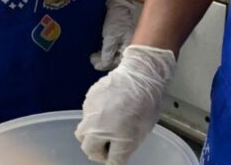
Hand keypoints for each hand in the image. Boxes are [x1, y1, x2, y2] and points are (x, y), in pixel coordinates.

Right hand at [76, 45, 175, 164]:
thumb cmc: (147, 103)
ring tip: (108, 124)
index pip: (110, 161)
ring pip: (84, 131)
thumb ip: (126, 147)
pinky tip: (108, 108)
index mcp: (117, 138)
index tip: (116, 157)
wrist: (140, 74)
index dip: (113, 161)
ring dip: (93, 133)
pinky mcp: (87, 99)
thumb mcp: (142, 130)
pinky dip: (95, 116)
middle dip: (97, 150)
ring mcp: (90, 112)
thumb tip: (116, 155)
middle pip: (88, 148)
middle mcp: (98, 127)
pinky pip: (87, 114)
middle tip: (108, 145)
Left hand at [90, 0, 135, 70]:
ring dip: (104, 56)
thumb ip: (107, 54)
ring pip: (114, 55)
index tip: (94, 63)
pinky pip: (114, 49)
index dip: (104, 65)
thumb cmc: (116, 21)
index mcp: (129, 48)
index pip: (116, 63)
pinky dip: (106, 51)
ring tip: (94, 55)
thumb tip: (101, 66)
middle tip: (92, 58)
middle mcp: (129, 48)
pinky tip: (100, 50)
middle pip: (116, 60)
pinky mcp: (122, 40)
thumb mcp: (110, 38)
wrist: (119, 6)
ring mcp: (126, 44)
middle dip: (103, 60)